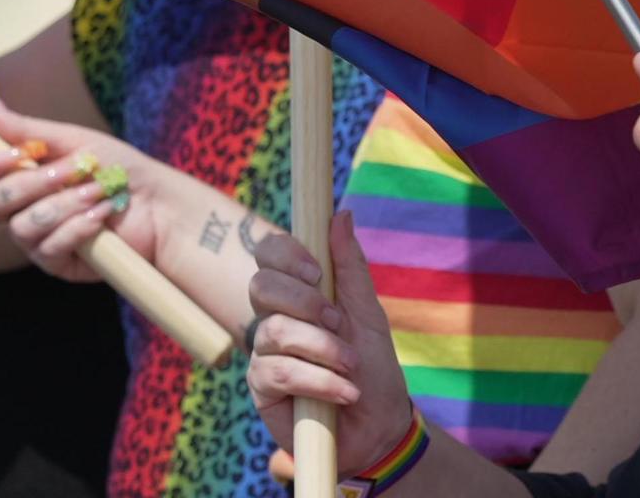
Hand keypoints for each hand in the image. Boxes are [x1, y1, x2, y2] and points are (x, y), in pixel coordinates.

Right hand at [0, 104, 151, 283]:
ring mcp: (34, 239)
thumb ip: (28, 129)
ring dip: (64, 204)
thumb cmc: (117, 167)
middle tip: (73, 168)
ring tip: (97, 190)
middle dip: (33, 183)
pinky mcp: (56, 262)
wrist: (158, 203)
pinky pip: (48, 248)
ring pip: (21, 227)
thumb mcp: (74, 140)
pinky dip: (79, 226)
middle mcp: (17, 208)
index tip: (12, 154)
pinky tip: (102, 215)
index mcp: (15, 174)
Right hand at [248, 214, 417, 480]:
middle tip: (338, 322)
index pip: (269, 255)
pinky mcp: (262, 389)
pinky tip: (343, 391)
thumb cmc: (374, 369)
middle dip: (304, 301)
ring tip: (351, 367)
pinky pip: (279, 372)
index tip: (317, 271)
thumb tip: (340, 213)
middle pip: (261, 286)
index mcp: (298, 294)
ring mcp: (264, 354)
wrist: (379, 427)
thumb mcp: (368, 313)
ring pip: (274, 332)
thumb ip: (349, 266)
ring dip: (322, 348)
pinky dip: (319, 379)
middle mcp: (274, 319)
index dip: (286, 254)